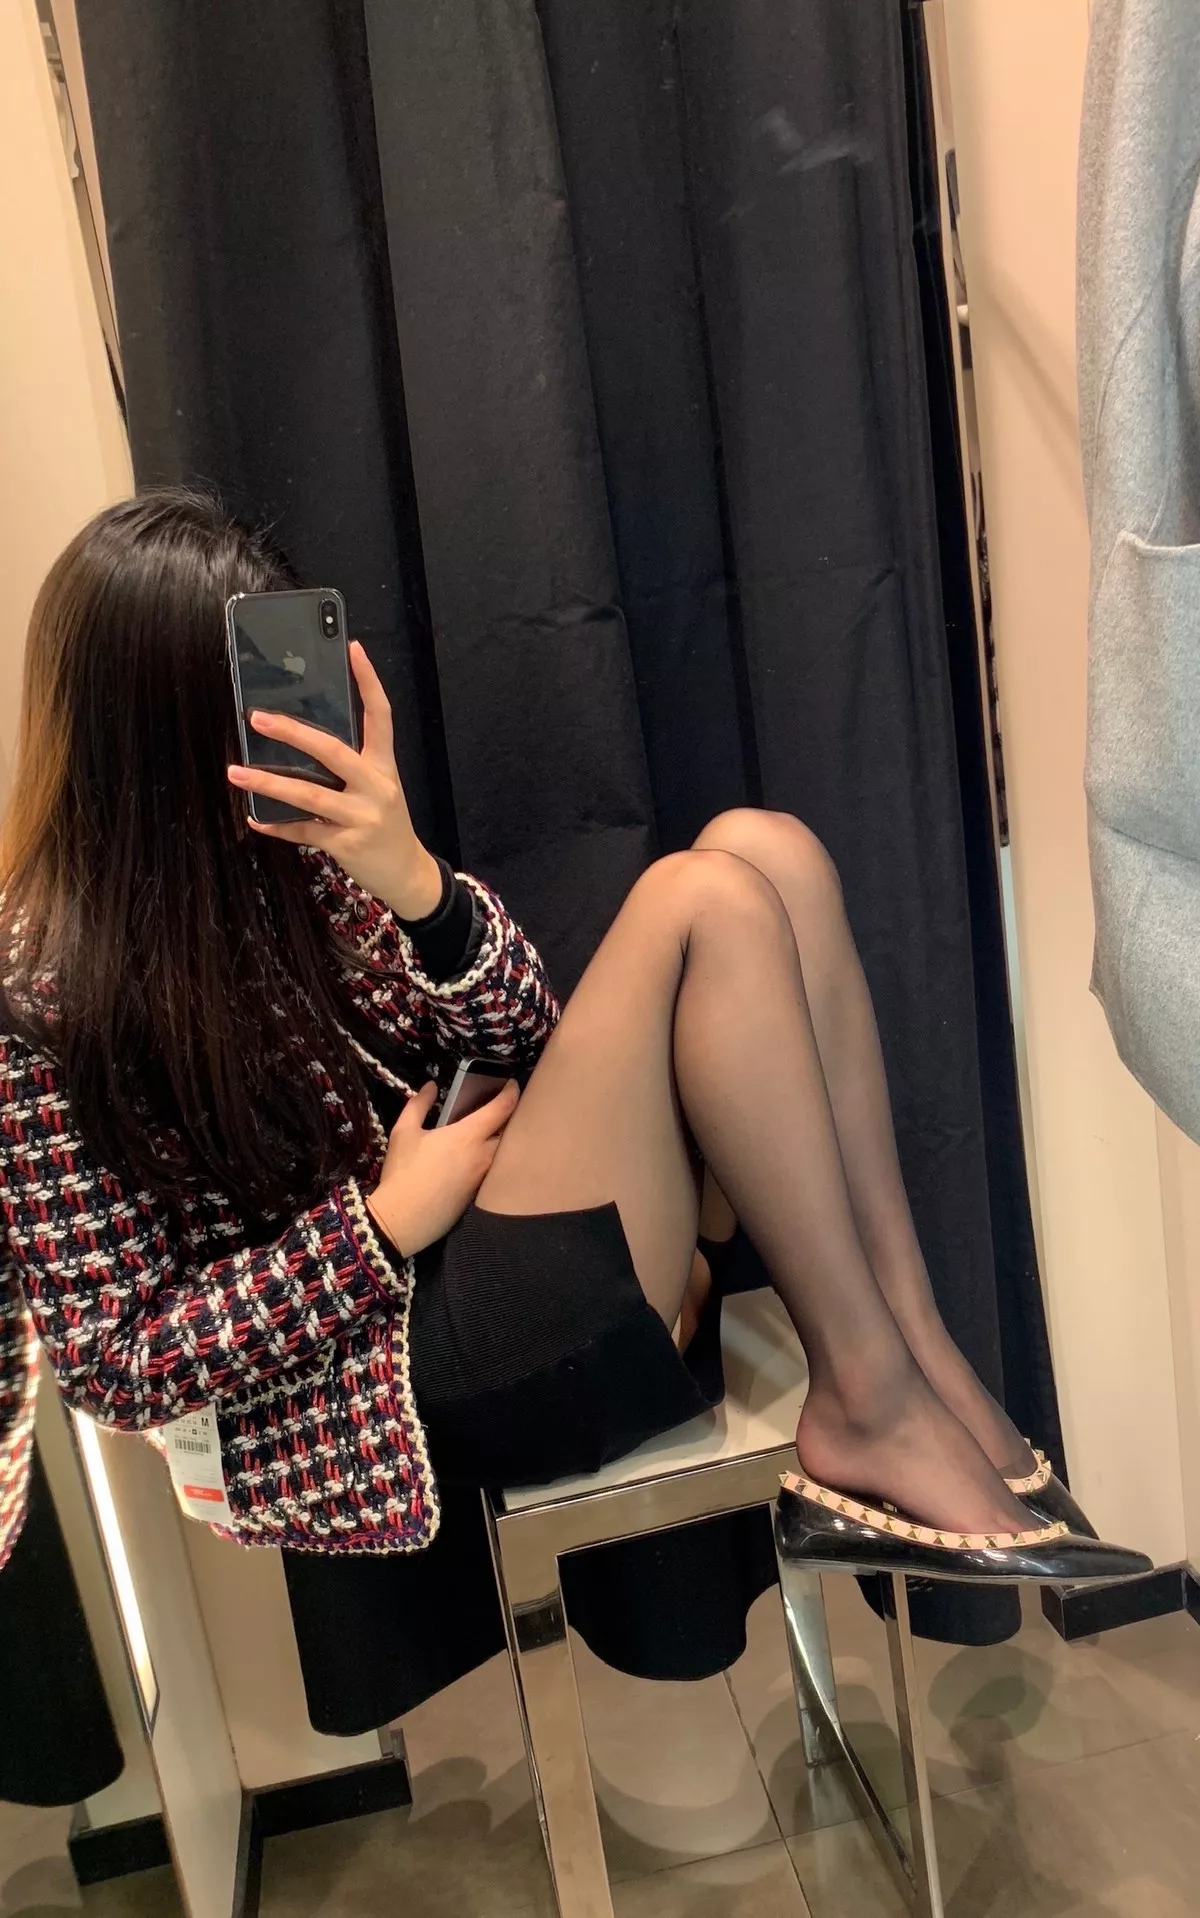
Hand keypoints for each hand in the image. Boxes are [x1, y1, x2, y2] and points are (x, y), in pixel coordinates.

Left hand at [226, 640, 442, 918]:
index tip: (352, 648)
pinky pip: (304, 832)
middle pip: (334, 751)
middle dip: (294, 733)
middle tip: (257, 717)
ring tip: (236, 772)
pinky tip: (254, 819)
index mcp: (384, 766)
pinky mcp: (347, 844)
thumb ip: (351, 765)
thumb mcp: (378, 787)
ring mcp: (362, 817)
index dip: (368, 680)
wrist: (407, 872)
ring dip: (269, 784)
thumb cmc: (385, 822)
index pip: (381, 714)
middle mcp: (376, 787)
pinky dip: (277, 826)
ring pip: (310, 795)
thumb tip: (302, 738)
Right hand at [364, 1080, 519, 1256]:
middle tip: (502, 1107)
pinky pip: (495, 1171)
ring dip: (503, 1140)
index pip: (502, 1108)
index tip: (512, 1084)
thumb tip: (430, 1086)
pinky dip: (494, 1160)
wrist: (403, 1219)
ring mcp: (484, 1178)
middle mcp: (484, 1156)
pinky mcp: (480, 1195)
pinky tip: (478, 1159)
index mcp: (468, 1135)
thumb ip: (418, 1104)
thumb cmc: (403, 1172)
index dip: (511, 1092)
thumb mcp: (404, 1132)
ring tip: (492, 1131)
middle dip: (511, 1117)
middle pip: (512, 1131)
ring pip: (505, 1153)